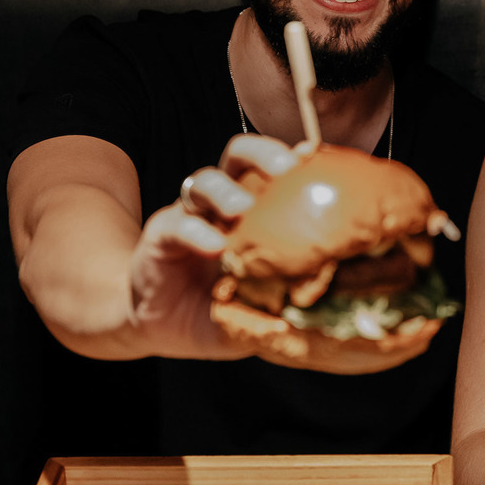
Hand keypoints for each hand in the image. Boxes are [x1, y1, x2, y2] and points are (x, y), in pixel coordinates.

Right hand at [127, 134, 301, 357]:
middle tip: (287, 168)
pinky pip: (178, 224)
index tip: (320, 158)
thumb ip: (283, 316)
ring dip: (225, 191)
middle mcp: (224, 204)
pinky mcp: (162, 234)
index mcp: (256, 211)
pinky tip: (213, 246)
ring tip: (242, 207)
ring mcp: (192, 215)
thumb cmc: (219, 312)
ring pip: (205, 181)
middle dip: (264, 153)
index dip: (299, 160)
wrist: (160, 325)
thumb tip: (324, 330)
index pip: (277, 172)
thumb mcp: (257, 317)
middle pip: (241, 157)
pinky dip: (196, 231)